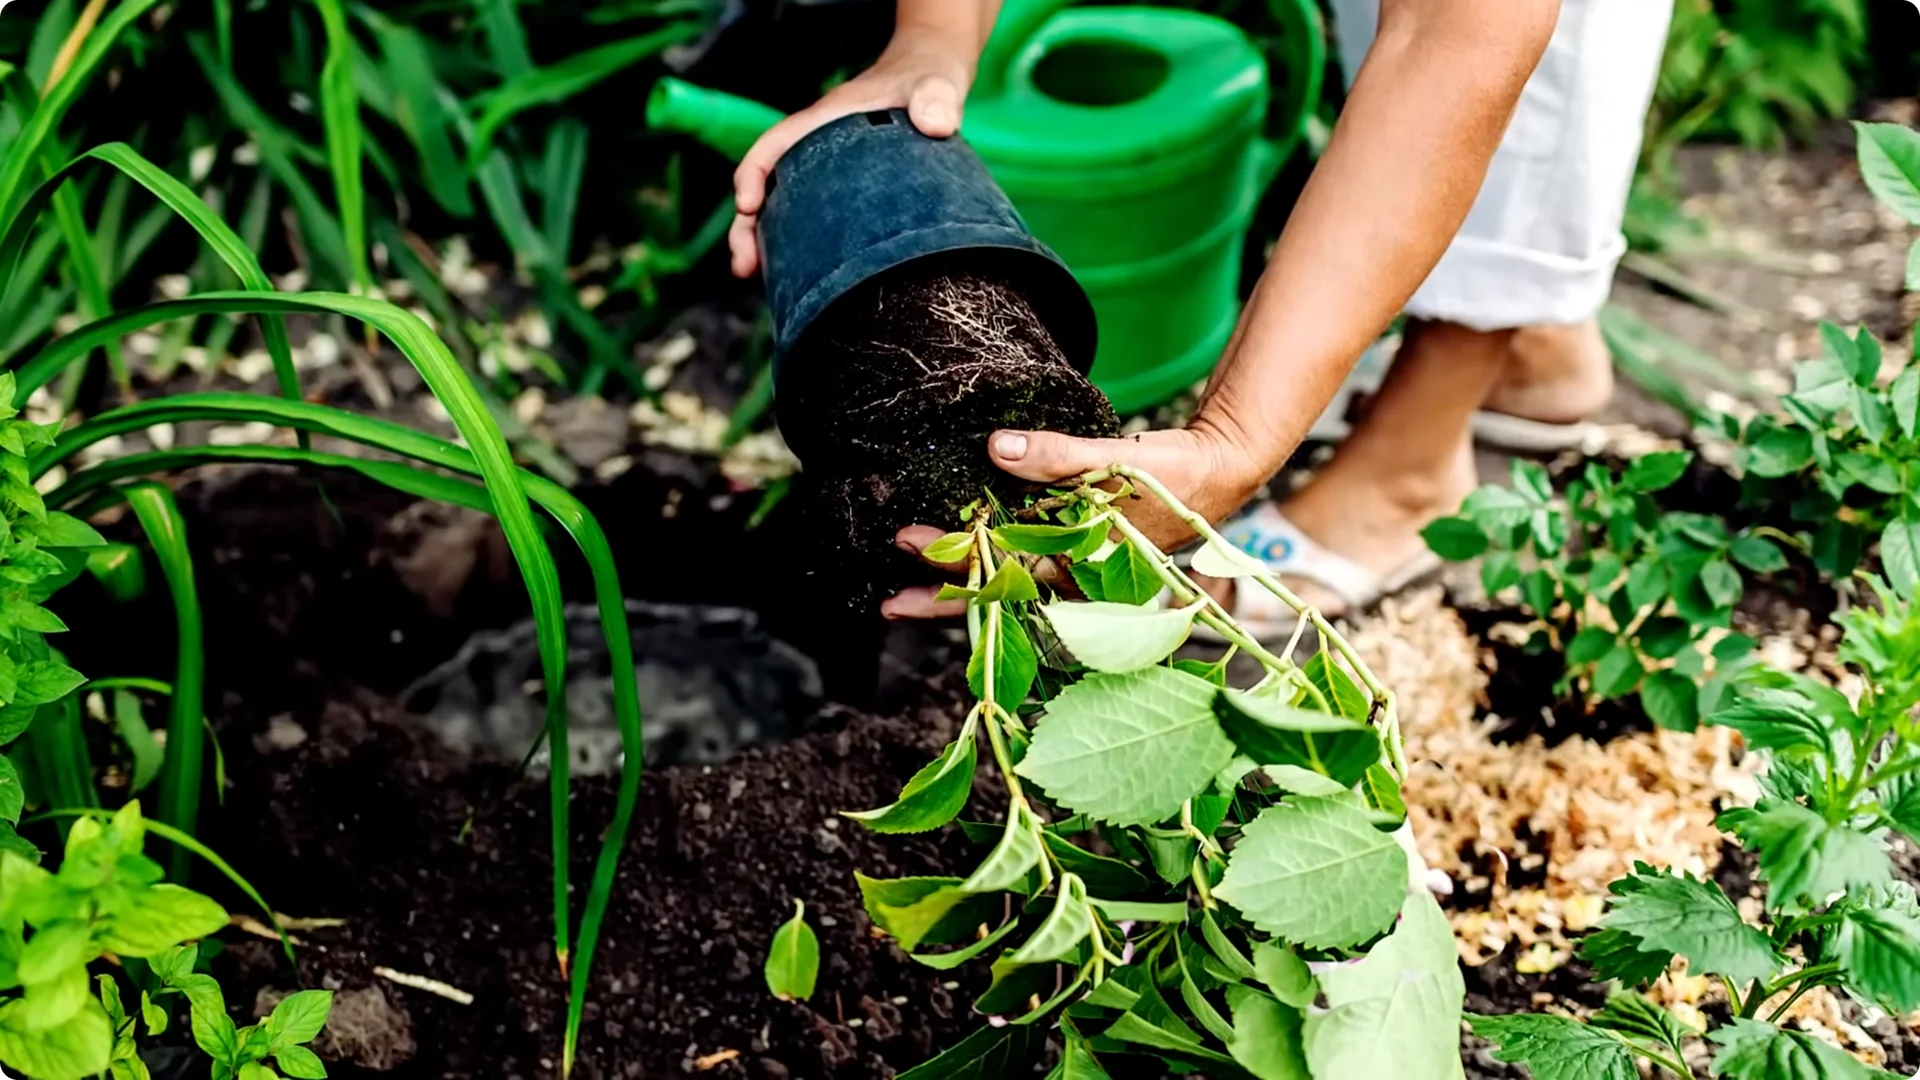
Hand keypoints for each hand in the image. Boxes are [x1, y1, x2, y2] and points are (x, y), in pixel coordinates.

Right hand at [728, 27, 972, 277]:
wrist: (937, 76)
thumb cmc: (929, 74)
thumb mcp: (935, 81)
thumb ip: (937, 96)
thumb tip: (937, 123)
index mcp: (826, 121)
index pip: (775, 146)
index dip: (753, 174)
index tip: (748, 206)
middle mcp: (819, 148)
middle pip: (769, 187)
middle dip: (748, 226)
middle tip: (744, 266)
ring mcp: (830, 172)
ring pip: (786, 209)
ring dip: (767, 245)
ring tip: (757, 280)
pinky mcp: (848, 192)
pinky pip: (815, 220)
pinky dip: (801, 248)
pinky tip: (806, 280)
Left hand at [880, 421, 1267, 618]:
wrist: (1217, 475)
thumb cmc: (1174, 475)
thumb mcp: (1117, 462)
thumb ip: (1056, 456)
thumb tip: (994, 448)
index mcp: (1086, 569)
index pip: (1007, 574)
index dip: (954, 565)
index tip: (909, 545)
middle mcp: (1077, 582)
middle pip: (1001, 598)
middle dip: (945, 598)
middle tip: (889, 604)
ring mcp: (1076, 573)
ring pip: (1009, 589)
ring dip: (962, 587)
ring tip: (907, 594)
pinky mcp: (1076, 556)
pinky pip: (1024, 569)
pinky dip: (990, 567)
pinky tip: (958, 560)